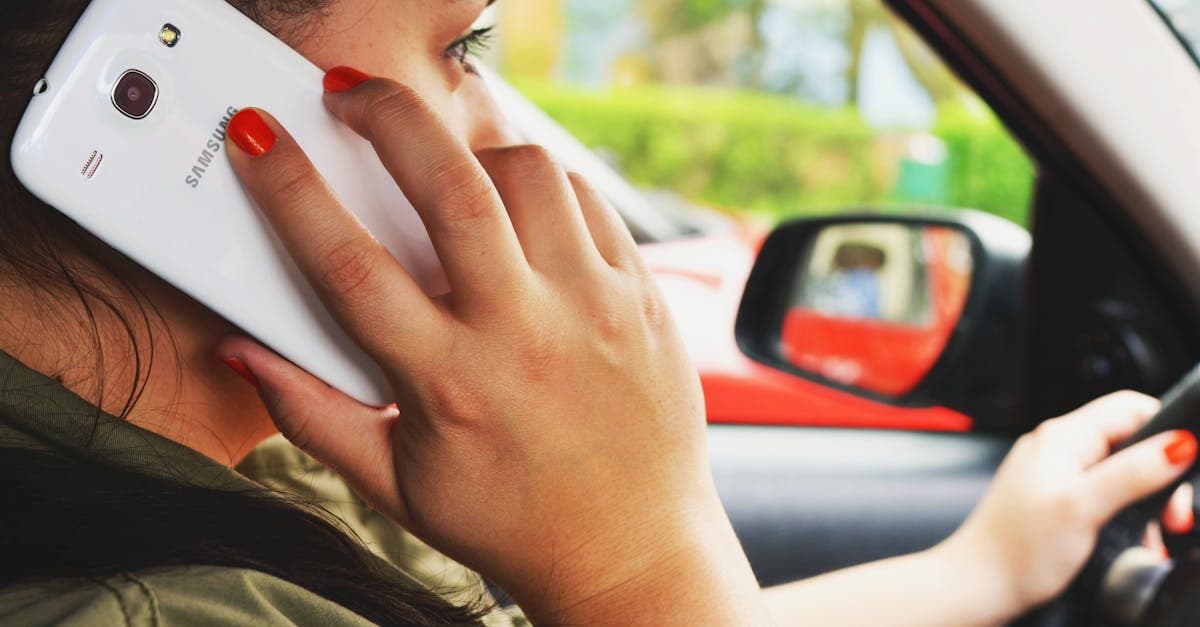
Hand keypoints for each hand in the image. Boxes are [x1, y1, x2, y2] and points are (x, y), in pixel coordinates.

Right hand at [217, 75, 766, 623]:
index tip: (257, 138)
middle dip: (387, 117)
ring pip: (529, 174)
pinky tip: (516, 204)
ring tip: (445, 165)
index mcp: (449, 383)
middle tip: (351, 94)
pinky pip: (588, 200)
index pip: (348, 265)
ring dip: (473, 150)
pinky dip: (542, 183)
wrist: (631, 550)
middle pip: (450, 187)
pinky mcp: (641, 295)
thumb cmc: (510, 522)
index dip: (288, 188)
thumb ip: (313, 415)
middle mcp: (524, 334)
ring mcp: (592, 306)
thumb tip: (245, 353)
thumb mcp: (395, 485)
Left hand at [938, 391, 1196, 618]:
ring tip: (1152, 535)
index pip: (1129, 408)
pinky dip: (1124, 516)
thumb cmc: (1017, 550)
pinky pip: (1103, 496)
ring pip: (1121, 474)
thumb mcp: (1083, 507)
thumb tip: (1179, 443)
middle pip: (1130, 443)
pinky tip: (1130, 541)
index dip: (1167, 429)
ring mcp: (1053, 474)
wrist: (977, 586)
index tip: (1185, 465)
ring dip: (1145, 503)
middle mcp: (1056, 449)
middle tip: (1171, 517)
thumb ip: (1132, 473)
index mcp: (1062, 437)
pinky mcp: (1054, 501)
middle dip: (1160, 478)